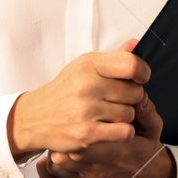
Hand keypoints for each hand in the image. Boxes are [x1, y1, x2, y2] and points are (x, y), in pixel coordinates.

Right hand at [8, 39, 147, 155]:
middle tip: (114, 101)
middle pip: (135, 92)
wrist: (34, 117)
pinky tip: (109, 129)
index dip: (143, 73)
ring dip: (123, 117)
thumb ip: (113, 58)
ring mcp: (86, 110)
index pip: (131, 64)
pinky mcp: (86, 133)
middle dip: (130, 99)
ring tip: (106, 115)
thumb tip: (136, 44)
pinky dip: (122, 133)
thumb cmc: (64, 92)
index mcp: (89, 64)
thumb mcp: (84, 67)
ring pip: (130, 114)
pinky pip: (124, 132)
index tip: (140, 79)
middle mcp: (87, 85)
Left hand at [39, 92, 175, 177]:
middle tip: (64, 120)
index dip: (80, 125)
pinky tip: (57, 152)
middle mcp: (99, 168)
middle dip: (62, 135)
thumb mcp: (152, 129)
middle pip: (67, 153)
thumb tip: (140, 97)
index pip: (89, 140)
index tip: (80, 112)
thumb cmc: (146, 151)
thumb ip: (147, 112)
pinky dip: (51, 164)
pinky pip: (56, 177)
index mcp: (117, 153)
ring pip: (58, 164)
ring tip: (60, 134)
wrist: (147, 177)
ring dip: (55, 147)